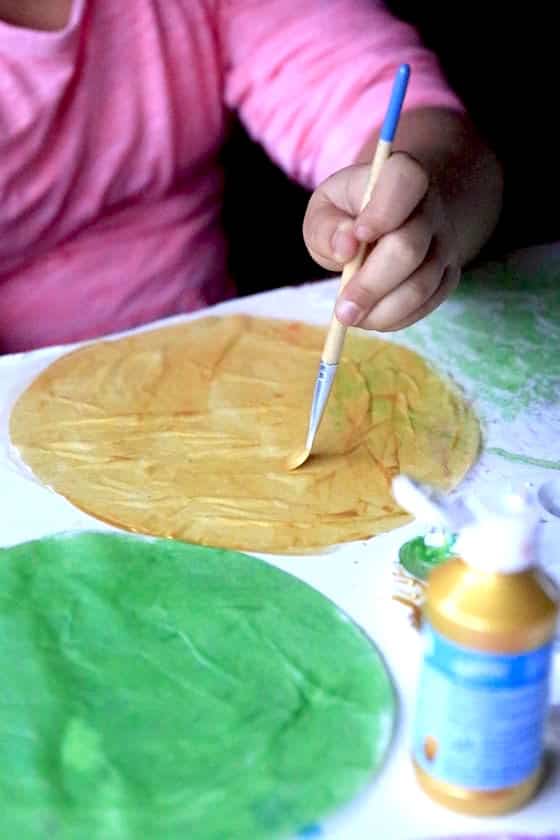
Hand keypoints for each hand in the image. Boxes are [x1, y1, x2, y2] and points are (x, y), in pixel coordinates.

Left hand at [303, 151, 460, 330]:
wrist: (385, 223)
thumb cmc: (348, 213)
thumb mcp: (325, 208)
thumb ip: (326, 225)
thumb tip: (345, 247)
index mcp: (402, 176)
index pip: (406, 182)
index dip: (383, 212)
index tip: (357, 236)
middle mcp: (431, 208)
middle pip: (409, 248)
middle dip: (371, 285)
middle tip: (341, 310)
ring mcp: (444, 244)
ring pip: (421, 284)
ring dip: (382, 310)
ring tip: (350, 317)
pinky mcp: (447, 275)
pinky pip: (428, 303)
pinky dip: (396, 318)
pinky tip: (371, 318)